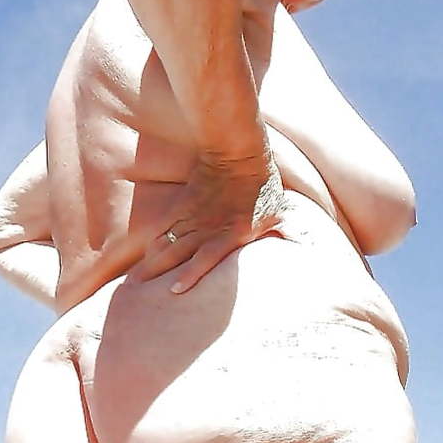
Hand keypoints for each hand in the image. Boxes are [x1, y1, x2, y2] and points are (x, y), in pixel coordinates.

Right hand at [136, 150, 295, 292]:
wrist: (237, 151)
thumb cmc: (262, 184)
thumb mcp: (280, 211)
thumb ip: (289, 232)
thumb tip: (308, 244)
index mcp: (230, 233)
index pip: (206, 259)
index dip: (189, 275)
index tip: (173, 291)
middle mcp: (206, 228)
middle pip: (175, 254)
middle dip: (155, 273)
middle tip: (136, 292)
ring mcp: (192, 217)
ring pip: (166, 242)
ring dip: (150, 261)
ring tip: (134, 281)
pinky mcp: (183, 207)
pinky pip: (165, 227)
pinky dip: (154, 242)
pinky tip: (145, 254)